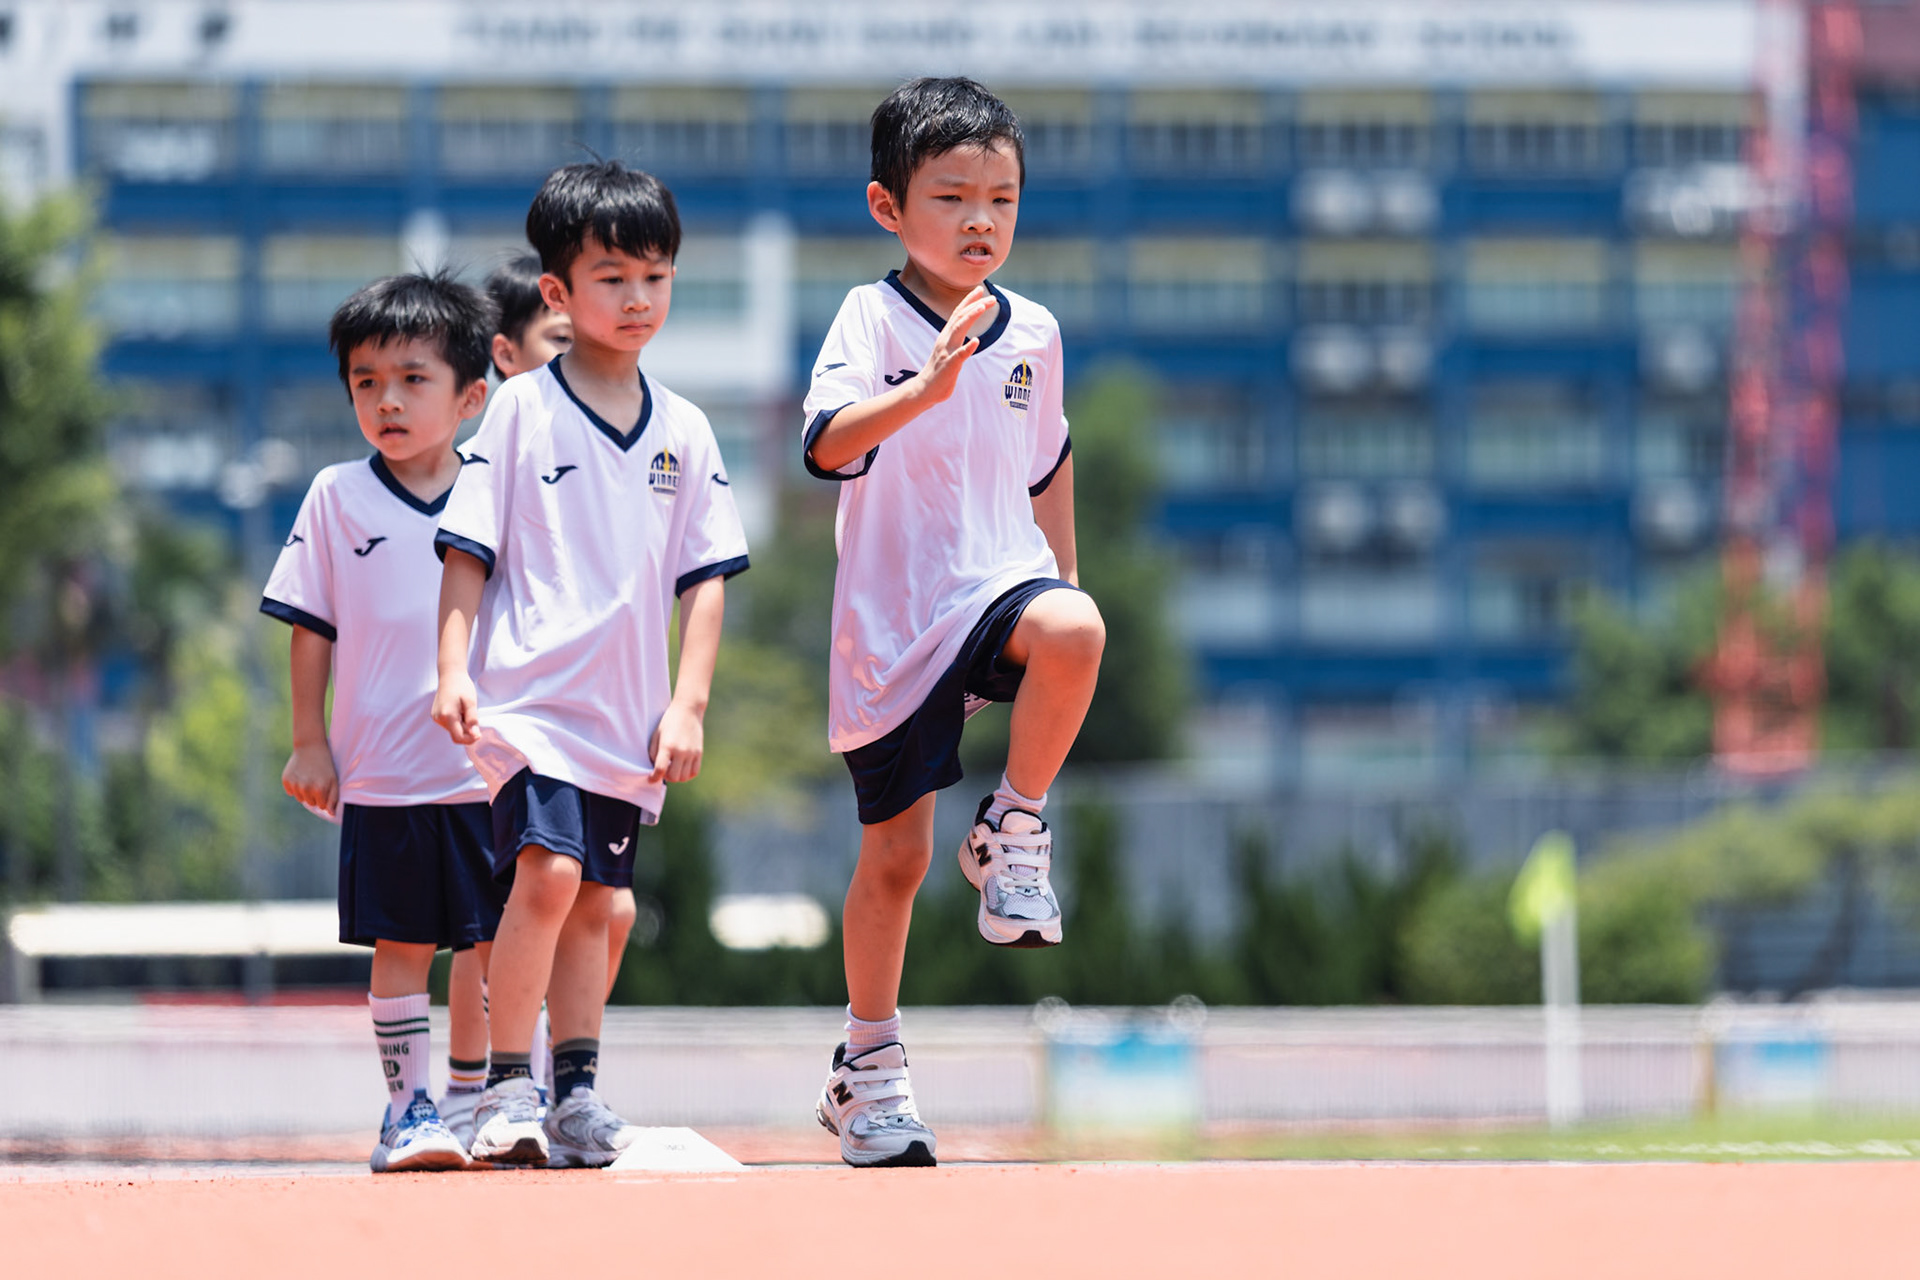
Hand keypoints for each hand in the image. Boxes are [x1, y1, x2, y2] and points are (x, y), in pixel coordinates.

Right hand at [282, 742, 338, 814]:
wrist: (310, 746)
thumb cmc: (326, 765)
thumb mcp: (334, 780)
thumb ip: (333, 799)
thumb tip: (330, 814)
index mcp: (318, 790)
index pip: (321, 806)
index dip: (324, 797)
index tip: (325, 787)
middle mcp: (305, 789)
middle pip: (310, 803)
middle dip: (315, 795)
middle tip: (317, 781)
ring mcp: (294, 784)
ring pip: (300, 799)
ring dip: (305, 792)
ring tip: (309, 778)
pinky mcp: (286, 780)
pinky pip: (290, 792)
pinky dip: (295, 786)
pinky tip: (300, 775)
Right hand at [431, 672, 480, 744]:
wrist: (450, 675)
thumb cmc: (462, 686)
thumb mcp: (471, 702)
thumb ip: (472, 720)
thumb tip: (475, 736)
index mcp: (447, 715)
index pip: (458, 737)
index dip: (470, 739)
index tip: (480, 734)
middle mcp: (439, 718)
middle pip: (455, 734)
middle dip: (467, 731)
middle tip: (473, 718)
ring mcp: (436, 717)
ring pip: (452, 730)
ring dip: (462, 726)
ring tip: (465, 711)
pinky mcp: (436, 715)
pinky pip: (449, 725)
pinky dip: (457, 722)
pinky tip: (460, 711)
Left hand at [647, 700, 704, 783]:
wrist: (688, 710)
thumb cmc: (668, 722)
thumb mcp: (656, 735)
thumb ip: (653, 753)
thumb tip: (654, 769)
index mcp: (667, 746)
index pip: (660, 769)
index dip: (654, 778)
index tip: (651, 779)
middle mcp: (681, 751)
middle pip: (674, 777)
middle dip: (666, 777)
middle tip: (663, 771)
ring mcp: (692, 753)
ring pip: (684, 777)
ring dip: (677, 777)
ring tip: (673, 769)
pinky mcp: (699, 753)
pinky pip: (694, 772)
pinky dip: (687, 775)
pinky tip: (682, 769)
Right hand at [909, 285, 995, 405]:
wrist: (924, 390)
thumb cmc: (939, 372)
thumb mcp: (949, 352)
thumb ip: (958, 344)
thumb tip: (972, 339)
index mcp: (946, 336)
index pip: (957, 314)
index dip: (968, 301)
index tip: (980, 289)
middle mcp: (945, 340)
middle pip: (960, 317)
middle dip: (975, 305)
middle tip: (991, 298)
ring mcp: (946, 352)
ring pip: (958, 330)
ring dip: (970, 317)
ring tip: (982, 307)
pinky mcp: (949, 366)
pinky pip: (959, 356)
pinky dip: (968, 347)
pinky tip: (976, 341)